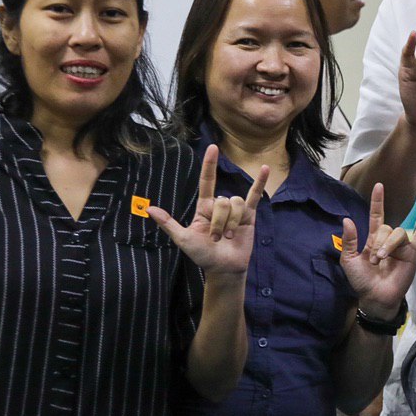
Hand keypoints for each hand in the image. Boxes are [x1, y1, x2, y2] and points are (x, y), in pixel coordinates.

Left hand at [148, 144, 267, 277]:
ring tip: (228, 237)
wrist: (223, 268)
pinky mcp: (249, 215)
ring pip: (236, 204)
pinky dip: (260, 182)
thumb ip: (168, 223)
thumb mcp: (183, 239)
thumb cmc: (202, 255)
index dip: (209, 165)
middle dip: (220, 221)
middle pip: (223, 201)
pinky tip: (265, 168)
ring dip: (232, 223)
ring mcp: (236, 210)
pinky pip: (255, 196)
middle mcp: (220, 206)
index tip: (212, 147)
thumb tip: (149, 209)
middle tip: (217, 238)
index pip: (207, 181)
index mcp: (204, 208)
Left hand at [340, 183, 415, 320]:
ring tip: (382, 259)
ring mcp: (401, 246)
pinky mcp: (412, 253)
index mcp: (372, 239)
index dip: (377, 201)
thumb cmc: (361, 281)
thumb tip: (348, 219)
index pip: (376, 215)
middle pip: (386, 227)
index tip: (378, 185)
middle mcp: (388, 240)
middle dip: (378, 242)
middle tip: (373, 260)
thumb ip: (350, 240)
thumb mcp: (349, 260)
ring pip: (398, 233)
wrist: (375, 297)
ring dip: (389, 244)